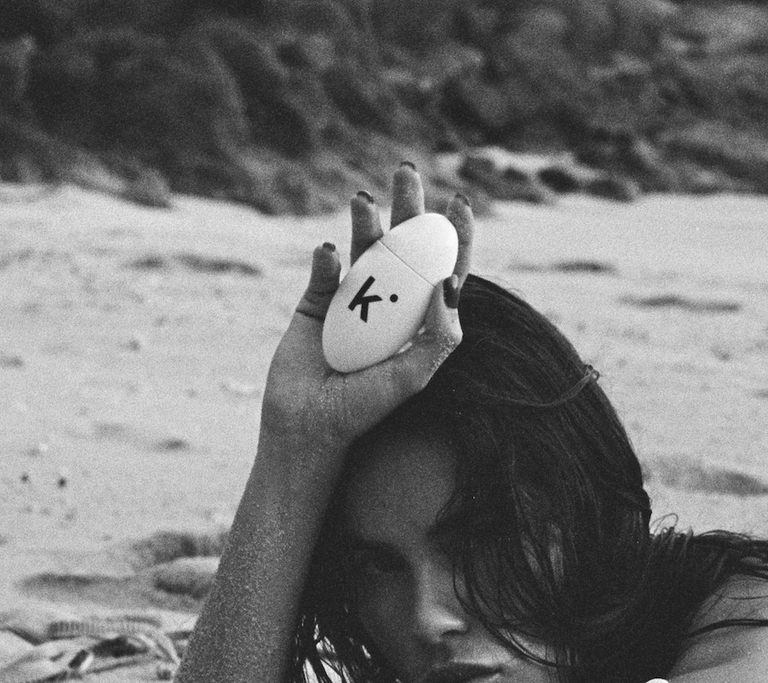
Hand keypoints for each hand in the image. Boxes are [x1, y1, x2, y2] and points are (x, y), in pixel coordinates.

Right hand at [258, 162, 472, 470]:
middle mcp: (388, 302)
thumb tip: (450, 285)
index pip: (443, 270)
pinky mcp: (314, 302)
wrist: (308, 425)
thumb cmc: (364, 408)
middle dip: (407, 207)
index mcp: (418, 318)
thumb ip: (438, 338)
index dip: (454, 236)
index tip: (459, 203)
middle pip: (403, 246)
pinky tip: (327, 253)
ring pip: (362, 249)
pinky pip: (323, 271)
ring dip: (365, 221)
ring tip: (363, 200)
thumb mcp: (412, 378)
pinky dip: (325, 258)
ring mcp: (350, 299)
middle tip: (407, 172)